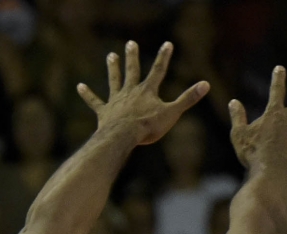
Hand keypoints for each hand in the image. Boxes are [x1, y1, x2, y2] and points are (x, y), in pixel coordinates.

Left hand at [77, 41, 208, 145]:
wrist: (123, 137)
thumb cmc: (148, 127)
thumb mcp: (172, 113)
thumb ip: (188, 98)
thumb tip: (206, 84)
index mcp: (147, 91)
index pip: (158, 70)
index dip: (164, 57)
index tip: (167, 43)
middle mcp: (130, 92)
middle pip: (132, 71)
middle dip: (132, 57)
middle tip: (130, 43)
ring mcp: (116, 101)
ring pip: (114, 81)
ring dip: (112, 68)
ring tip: (110, 55)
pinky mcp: (104, 112)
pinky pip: (94, 101)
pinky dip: (87, 94)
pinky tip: (80, 86)